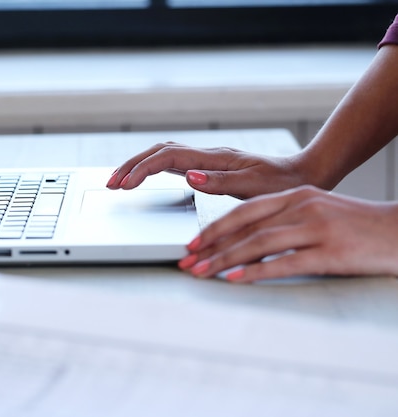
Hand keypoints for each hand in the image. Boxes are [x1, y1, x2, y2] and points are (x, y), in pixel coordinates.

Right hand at [106, 142, 306, 198]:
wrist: (301, 176)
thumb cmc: (281, 185)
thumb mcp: (255, 187)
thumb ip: (222, 182)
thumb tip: (189, 176)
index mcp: (214, 159)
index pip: (167, 158)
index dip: (142, 170)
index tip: (124, 185)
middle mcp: (207, 155)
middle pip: (158, 151)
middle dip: (131, 165)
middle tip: (111, 183)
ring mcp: (206, 159)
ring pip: (162, 154)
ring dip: (138, 165)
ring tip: (119, 181)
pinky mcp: (208, 167)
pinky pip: (172, 162)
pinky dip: (152, 167)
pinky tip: (146, 177)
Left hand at [179, 185, 397, 281]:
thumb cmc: (356, 226)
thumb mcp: (317, 213)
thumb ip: (284, 221)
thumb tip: (247, 240)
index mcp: (296, 196)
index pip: (245, 211)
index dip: (215, 228)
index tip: (193, 244)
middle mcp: (302, 207)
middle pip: (246, 227)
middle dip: (212, 245)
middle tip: (187, 261)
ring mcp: (317, 228)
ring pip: (260, 243)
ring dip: (225, 259)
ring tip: (203, 273)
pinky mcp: (332, 251)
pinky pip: (286, 262)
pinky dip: (258, 271)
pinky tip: (236, 279)